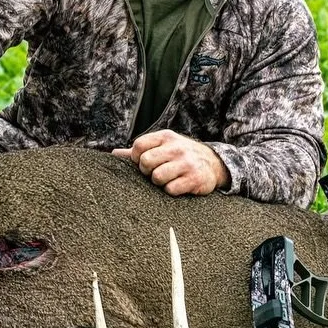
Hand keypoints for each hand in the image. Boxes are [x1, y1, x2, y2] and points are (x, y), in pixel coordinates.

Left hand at [111, 130, 229, 196]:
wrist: (214, 164)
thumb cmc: (180, 156)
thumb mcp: (163, 146)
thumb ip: (140, 150)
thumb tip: (113, 154)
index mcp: (166, 137)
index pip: (139, 145)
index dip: (136, 158)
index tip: (143, 163)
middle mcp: (176, 147)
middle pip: (146, 162)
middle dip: (147, 171)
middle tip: (155, 173)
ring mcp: (186, 163)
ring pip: (157, 177)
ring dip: (159, 182)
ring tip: (167, 179)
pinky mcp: (194, 179)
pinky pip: (171, 189)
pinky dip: (171, 190)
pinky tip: (178, 185)